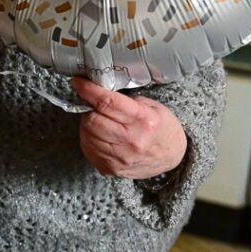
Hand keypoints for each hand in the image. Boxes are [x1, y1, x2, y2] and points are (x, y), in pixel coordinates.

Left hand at [71, 77, 186, 179]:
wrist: (172, 157)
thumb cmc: (162, 128)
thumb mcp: (153, 106)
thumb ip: (126, 99)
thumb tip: (98, 91)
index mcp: (144, 120)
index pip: (107, 102)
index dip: (88, 90)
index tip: (78, 82)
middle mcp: (132, 141)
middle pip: (92, 119)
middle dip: (89, 109)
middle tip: (95, 106)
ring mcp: (120, 158)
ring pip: (87, 134)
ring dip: (88, 124)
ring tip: (100, 121)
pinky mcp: (111, 169)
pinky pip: (87, 149)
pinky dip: (89, 139)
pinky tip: (100, 136)